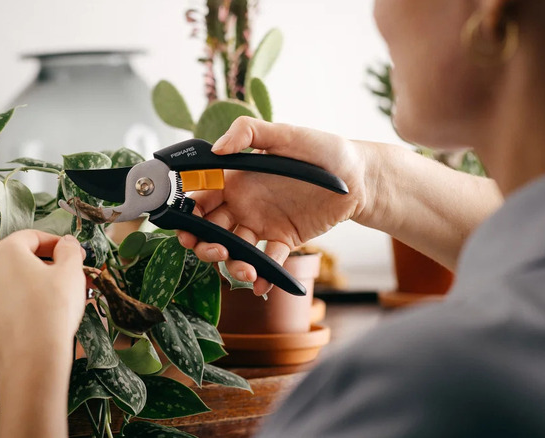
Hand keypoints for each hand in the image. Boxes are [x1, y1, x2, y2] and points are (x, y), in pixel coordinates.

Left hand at [0, 230, 86, 374]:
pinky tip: (20, 322)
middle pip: (13, 262)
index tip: (69, 252)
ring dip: (20, 291)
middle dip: (37, 268)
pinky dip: (3, 314)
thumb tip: (66, 243)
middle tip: (61, 279)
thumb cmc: (53, 310)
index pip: (30, 237)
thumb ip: (68, 251)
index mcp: (6, 253)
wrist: (34, 359)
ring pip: (0, 289)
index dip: (53, 242)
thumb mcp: (71, 273)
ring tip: (44, 305)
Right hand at [177, 117, 370, 294]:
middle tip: (213, 250)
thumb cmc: (324, 150)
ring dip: (231, 262)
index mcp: (237, 179)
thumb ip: (249, 132)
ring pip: (234, 248)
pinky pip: (268, 260)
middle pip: (210, 228)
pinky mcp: (283, 239)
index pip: (202, 197)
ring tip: (245, 270)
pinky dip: (262, 275)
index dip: (189, 213)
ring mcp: (262, 223)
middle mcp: (244, 203)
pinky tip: (261, 284)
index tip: (186, 225)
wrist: (359, 177)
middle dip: (203, 243)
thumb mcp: (286, 133)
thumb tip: (215, 148)